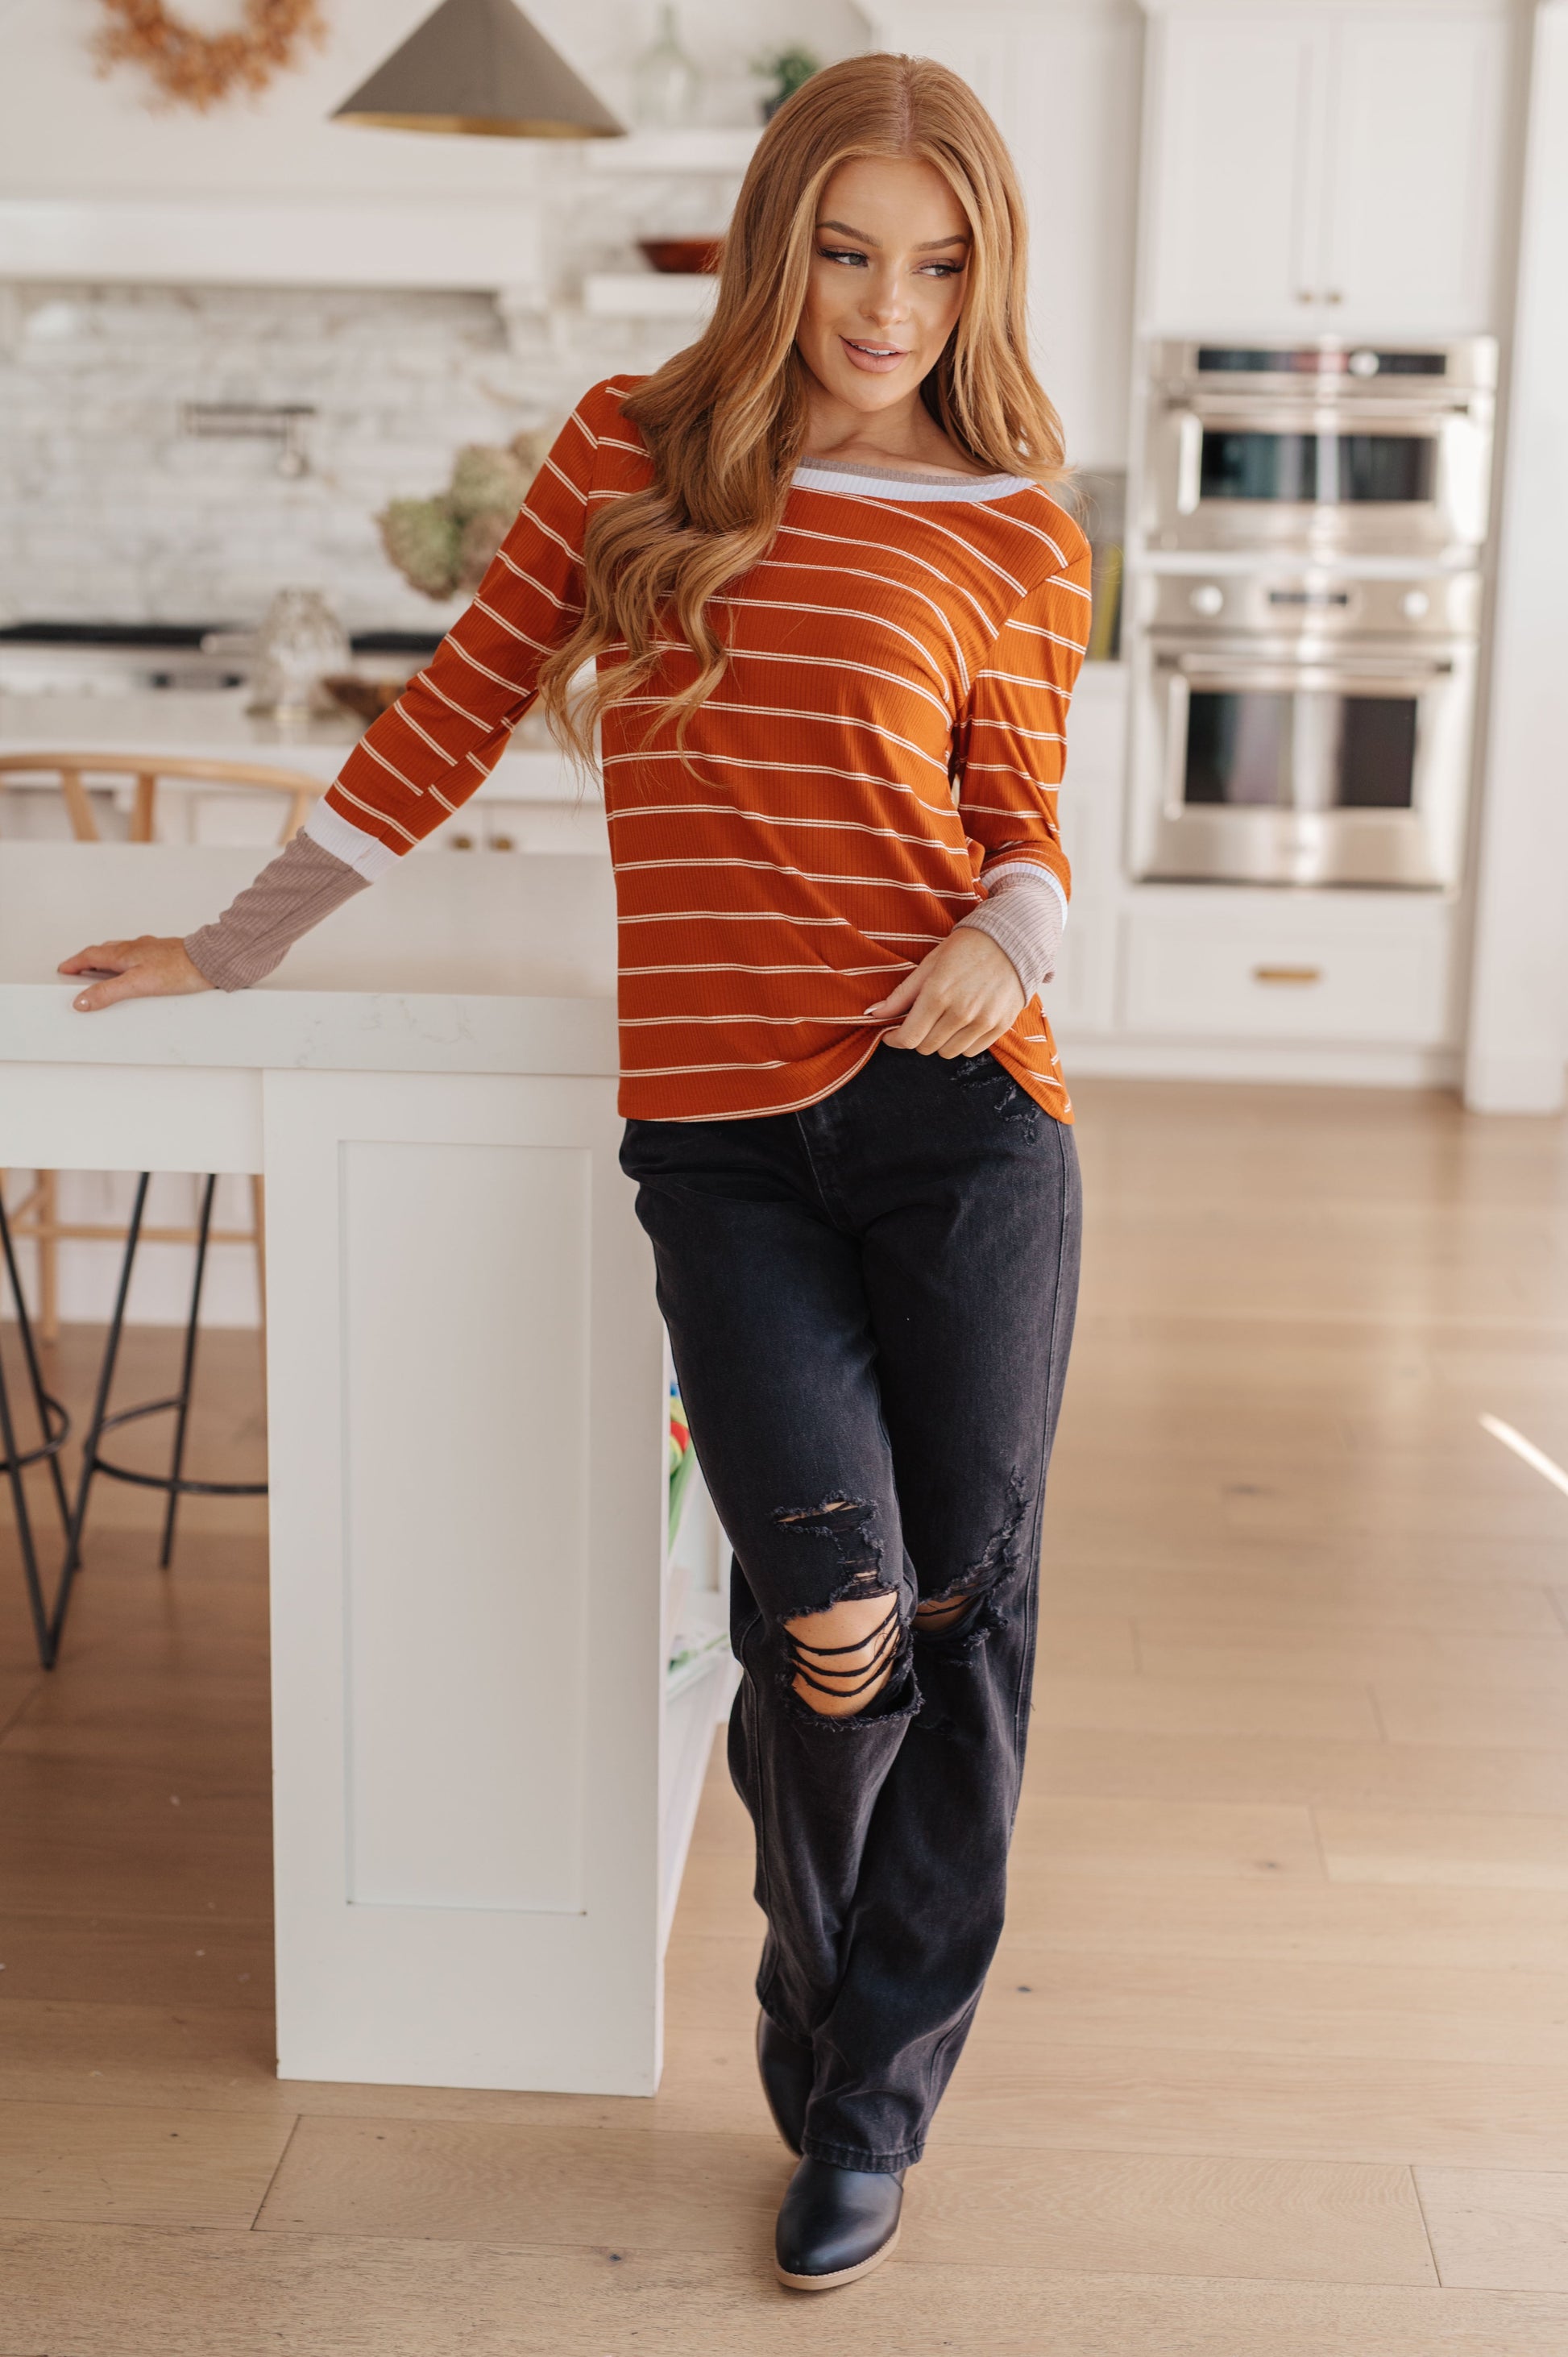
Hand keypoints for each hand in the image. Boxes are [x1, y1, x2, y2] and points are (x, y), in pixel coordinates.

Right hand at [58, 936, 211, 1012]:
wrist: (210, 962)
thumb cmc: (179, 969)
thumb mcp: (137, 984)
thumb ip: (109, 992)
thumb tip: (83, 1000)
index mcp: (124, 953)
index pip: (90, 955)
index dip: (75, 963)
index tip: (64, 969)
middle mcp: (136, 947)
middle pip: (103, 952)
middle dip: (88, 960)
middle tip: (79, 971)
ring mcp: (151, 950)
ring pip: (121, 952)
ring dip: (108, 961)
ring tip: (103, 972)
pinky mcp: (165, 955)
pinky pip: (139, 956)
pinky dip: (128, 963)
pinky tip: (137, 971)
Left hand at [863, 928, 1023, 1057]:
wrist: (1013, 940)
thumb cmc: (966, 948)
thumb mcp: (929, 965)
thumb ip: (901, 994)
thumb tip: (872, 1014)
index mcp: (938, 994)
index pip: (908, 1037)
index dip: (894, 1040)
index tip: (892, 1035)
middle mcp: (961, 1012)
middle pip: (926, 1047)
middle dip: (917, 1037)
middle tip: (921, 1020)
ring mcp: (983, 1021)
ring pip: (947, 1053)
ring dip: (939, 1041)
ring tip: (943, 1020)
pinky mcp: (1000, 1026)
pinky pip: (971, 1051)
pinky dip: (961, 1043)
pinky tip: (962, 1024)